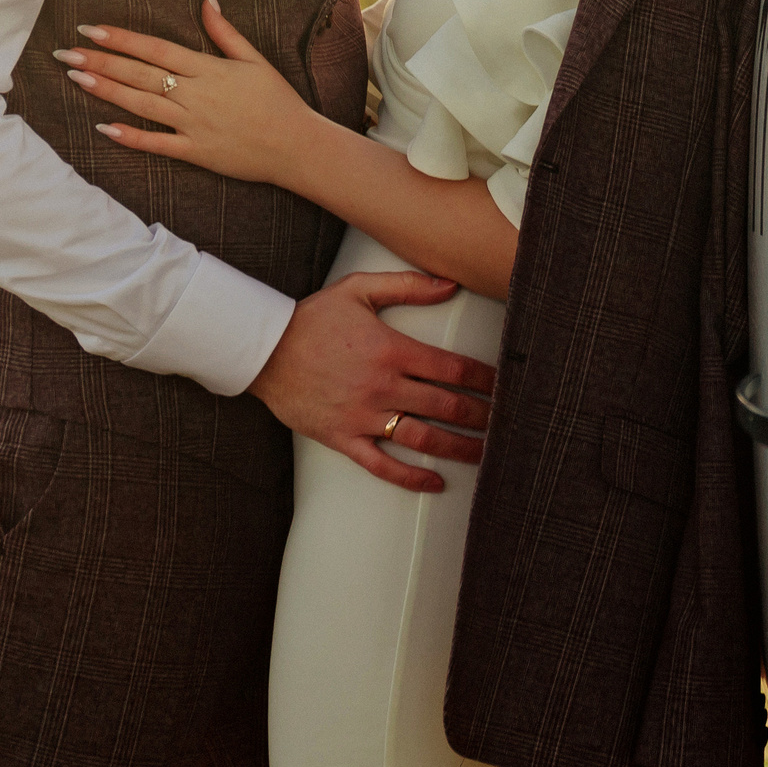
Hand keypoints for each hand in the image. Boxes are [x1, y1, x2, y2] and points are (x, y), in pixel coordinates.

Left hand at [55, 0, 311, 186]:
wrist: (297, 145)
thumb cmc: (278, 100)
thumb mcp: (254, 59)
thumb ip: (224, 30)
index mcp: (209, 69)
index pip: (156, 49)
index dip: (122, 39)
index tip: (91, 30)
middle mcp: (197, 95)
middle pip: (141, 74)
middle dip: (101, 62)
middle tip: (66, 54)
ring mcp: (194, 125)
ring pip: (142, 105)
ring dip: (107, 91)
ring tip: (76, 79)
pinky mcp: (196, 152)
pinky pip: (158, 144)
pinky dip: (131, 137)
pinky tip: (105, 128)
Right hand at [248, 270, 501, 491]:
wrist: (261, 350)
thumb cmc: (311, 319)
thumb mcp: (359, 290)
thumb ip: (408, 286)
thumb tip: (451, 284)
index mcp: (392, 350)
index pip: (452, 369)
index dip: (485, 379)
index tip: (504, 386)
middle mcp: (383, 386)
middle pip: (446, 406)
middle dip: (481, 415)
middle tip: (506, 422)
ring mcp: (363, 415)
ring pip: (422, 438)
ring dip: (458, 448)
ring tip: (485, 453)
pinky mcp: (342, 438)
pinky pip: (382, 465)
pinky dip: (410, 477)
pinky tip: (435, 482)